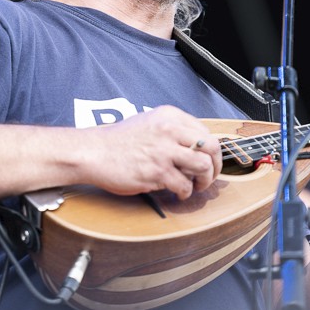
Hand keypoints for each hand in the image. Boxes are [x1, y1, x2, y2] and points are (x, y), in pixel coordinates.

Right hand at [81, 105, 220, 199]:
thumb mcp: (149, 122)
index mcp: (169, 116)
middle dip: (215, 166)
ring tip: (196, 186)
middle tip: (210, 177)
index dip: (212, 150)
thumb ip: (173, 130)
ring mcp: (164, 151)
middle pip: (211, 147)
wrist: (94, 152)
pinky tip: (178, 193)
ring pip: (203, 166)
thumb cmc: (118, 141)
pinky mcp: (157, 172)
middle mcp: (170, 130)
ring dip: (204, 181)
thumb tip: (197, 146)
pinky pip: (184, 185)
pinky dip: (185, 193)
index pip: (205, 131)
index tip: (210, 161)